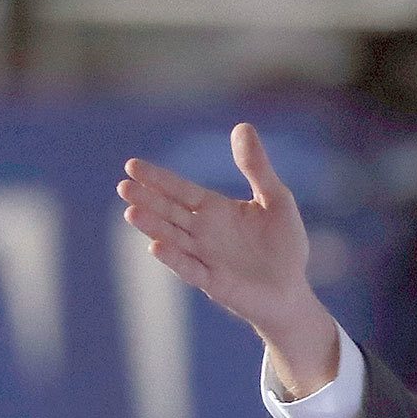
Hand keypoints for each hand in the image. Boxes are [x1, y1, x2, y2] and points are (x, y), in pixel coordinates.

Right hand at [119, 123, 337, 396]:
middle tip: (123, 186)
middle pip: (170, 213)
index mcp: (215, 210)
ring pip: (174, 239)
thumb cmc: (284, 246)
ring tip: (131, 212)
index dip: (159, 179)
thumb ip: (257, 167)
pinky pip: (191, 269)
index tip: (132, 166)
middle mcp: (204, 233)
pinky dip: (175, 259)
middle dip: (148, 200)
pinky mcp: (215, 282)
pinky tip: (157, 246)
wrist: (292, 291)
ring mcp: (206, 258)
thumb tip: (242, 126)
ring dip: (154, 227)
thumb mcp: (276, 199)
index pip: (181, 190)